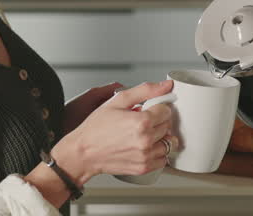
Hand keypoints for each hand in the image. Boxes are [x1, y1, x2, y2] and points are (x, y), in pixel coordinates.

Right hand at [58, 80, 175, 178]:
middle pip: (168, 126)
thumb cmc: (96, 128)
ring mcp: (145, 156)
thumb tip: (166, 85)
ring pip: (169, 143)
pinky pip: (163, 159)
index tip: (148, 110)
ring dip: (160, 137)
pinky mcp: (143, 168)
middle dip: (157, 121)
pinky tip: (145, 147)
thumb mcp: (118, 101)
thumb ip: (145, 90)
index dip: (156, 108)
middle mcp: (146, 140)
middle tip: (142, 122)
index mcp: (142, 122)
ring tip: (144, 134)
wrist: (83, 153)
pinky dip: (158, 153)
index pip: (166, 111)